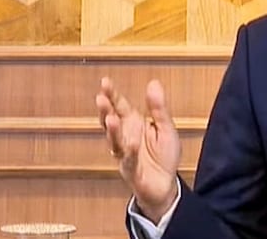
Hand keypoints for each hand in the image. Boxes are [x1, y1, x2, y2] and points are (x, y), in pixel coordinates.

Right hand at [96, 77, 182, 222]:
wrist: (166, 185)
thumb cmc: (163, 155)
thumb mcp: (166, 127)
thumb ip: (158, 108)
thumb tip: (153, 83)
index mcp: (134, 123)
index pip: (120, 106)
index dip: (112, 95)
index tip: (105, 82)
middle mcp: (126, 137)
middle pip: (111, 121)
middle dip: (105, 110)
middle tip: (100, 98)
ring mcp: (125, 153)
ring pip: (115, 141)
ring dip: (112, 131)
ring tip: (111, 118)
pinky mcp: (131, 170)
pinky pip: (129, 160)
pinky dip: (130, 152)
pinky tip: (132, 143)